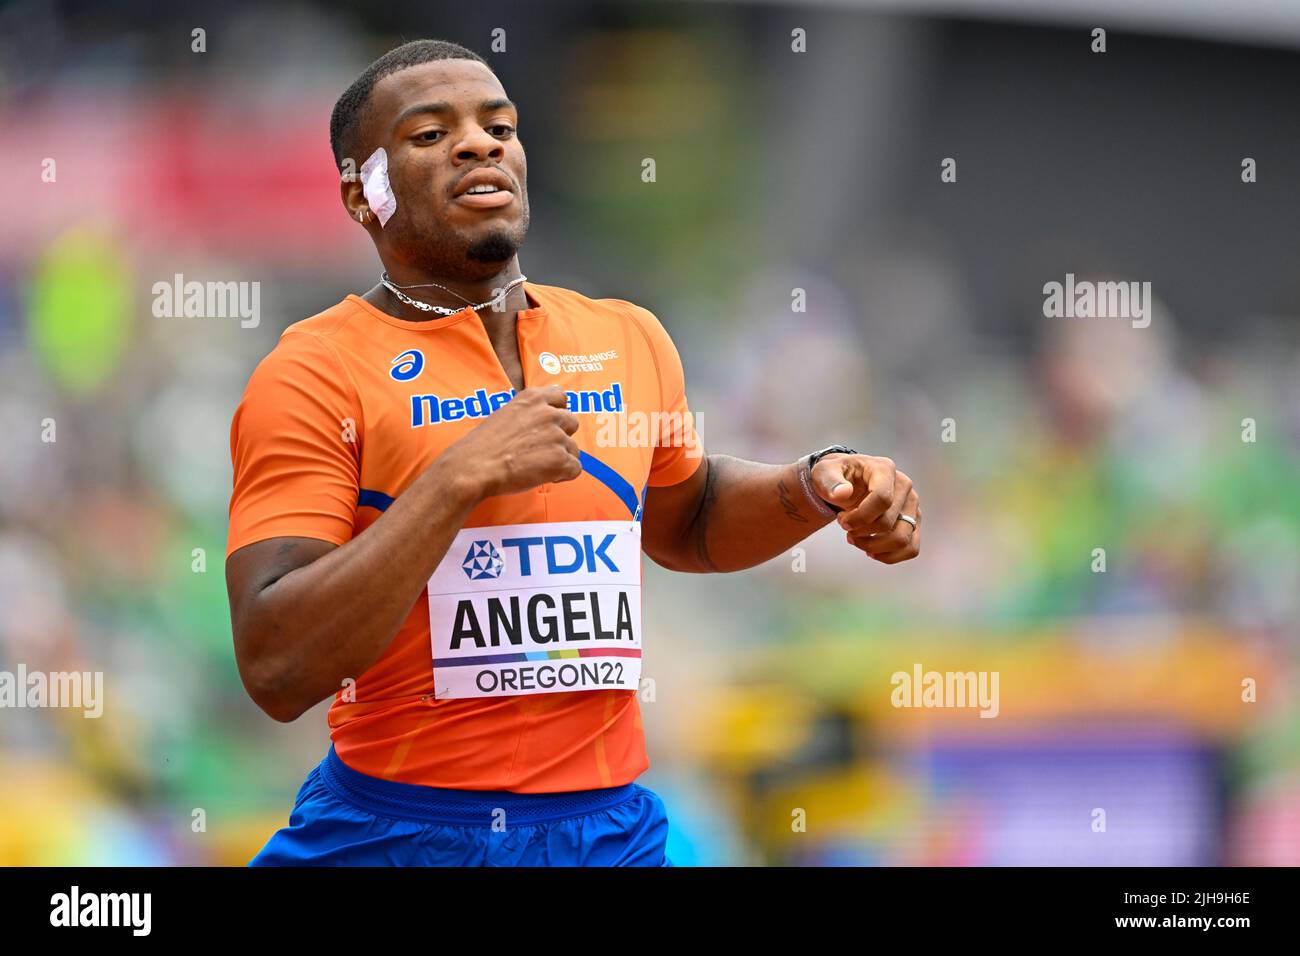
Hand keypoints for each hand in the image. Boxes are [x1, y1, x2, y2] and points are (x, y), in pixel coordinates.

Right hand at [445, 386, 582, 499]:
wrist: (474, 467)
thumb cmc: (483, 445)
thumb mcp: (505, 414)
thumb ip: (527, 412)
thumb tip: (543, 416)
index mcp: (533, 398)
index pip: (561, 397)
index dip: (557, 413)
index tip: (548, 425)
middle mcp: (549, 414)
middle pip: (572, 422)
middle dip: (561, 437)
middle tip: (540, 450)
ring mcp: (557, 436)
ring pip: (573, 449)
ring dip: (560, 458)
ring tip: (537, 467)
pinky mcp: (560, 460)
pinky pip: (575, 469)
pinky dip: (563, 475)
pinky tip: (543, 477)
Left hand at [810, 454, 920, 563]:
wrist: (847, 481)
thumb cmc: (837, 477)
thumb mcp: (825, 472)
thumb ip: (829, 481)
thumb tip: (842, 493)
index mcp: (884, 469)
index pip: (882, 499)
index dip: (860, 517)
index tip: (842, 522)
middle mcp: (904, 485)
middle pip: (888, 522)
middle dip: (862, 533)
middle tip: (845, 528)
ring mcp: (911, 504)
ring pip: (902, 539)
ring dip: (874, 547)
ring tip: (856, 540)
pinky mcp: (913, 521)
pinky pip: (911, 548)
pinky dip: (890, 556)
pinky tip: (870, 552)